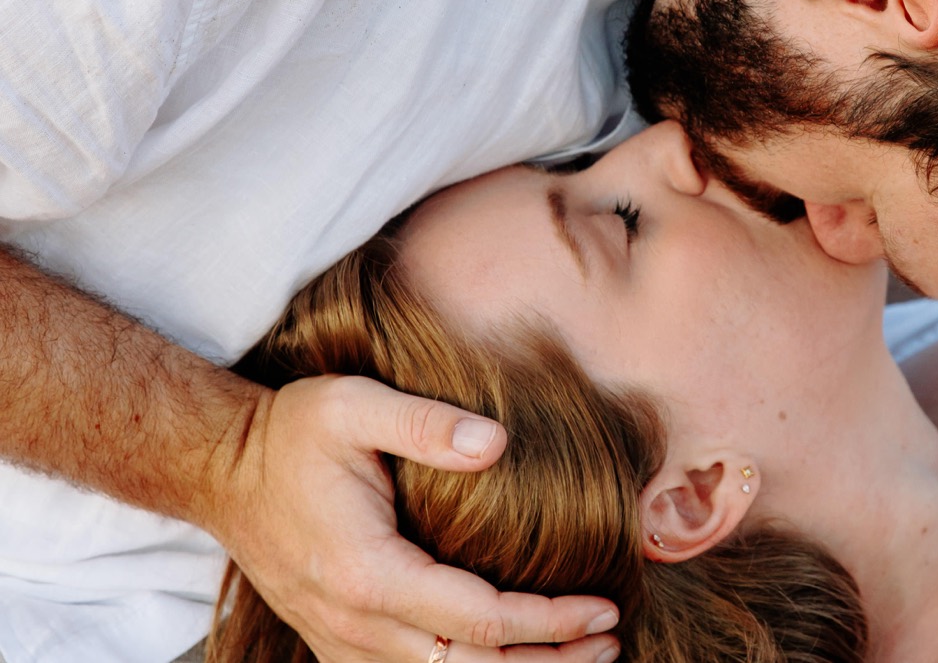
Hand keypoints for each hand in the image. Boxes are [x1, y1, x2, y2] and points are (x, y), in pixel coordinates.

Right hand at [209, 374, 620, 661]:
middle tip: (611, 644)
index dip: (549, 622)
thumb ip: (425, 422)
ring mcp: (342, 641)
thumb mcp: (352, 405)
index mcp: (367, 574)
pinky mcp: (337, 642)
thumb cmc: (291, 433)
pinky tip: (506, 661)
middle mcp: (354, 624)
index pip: (481, 620)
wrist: (222, 470)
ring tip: (578, 659)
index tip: (605, 609)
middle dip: (547, 662)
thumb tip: (498, 443)